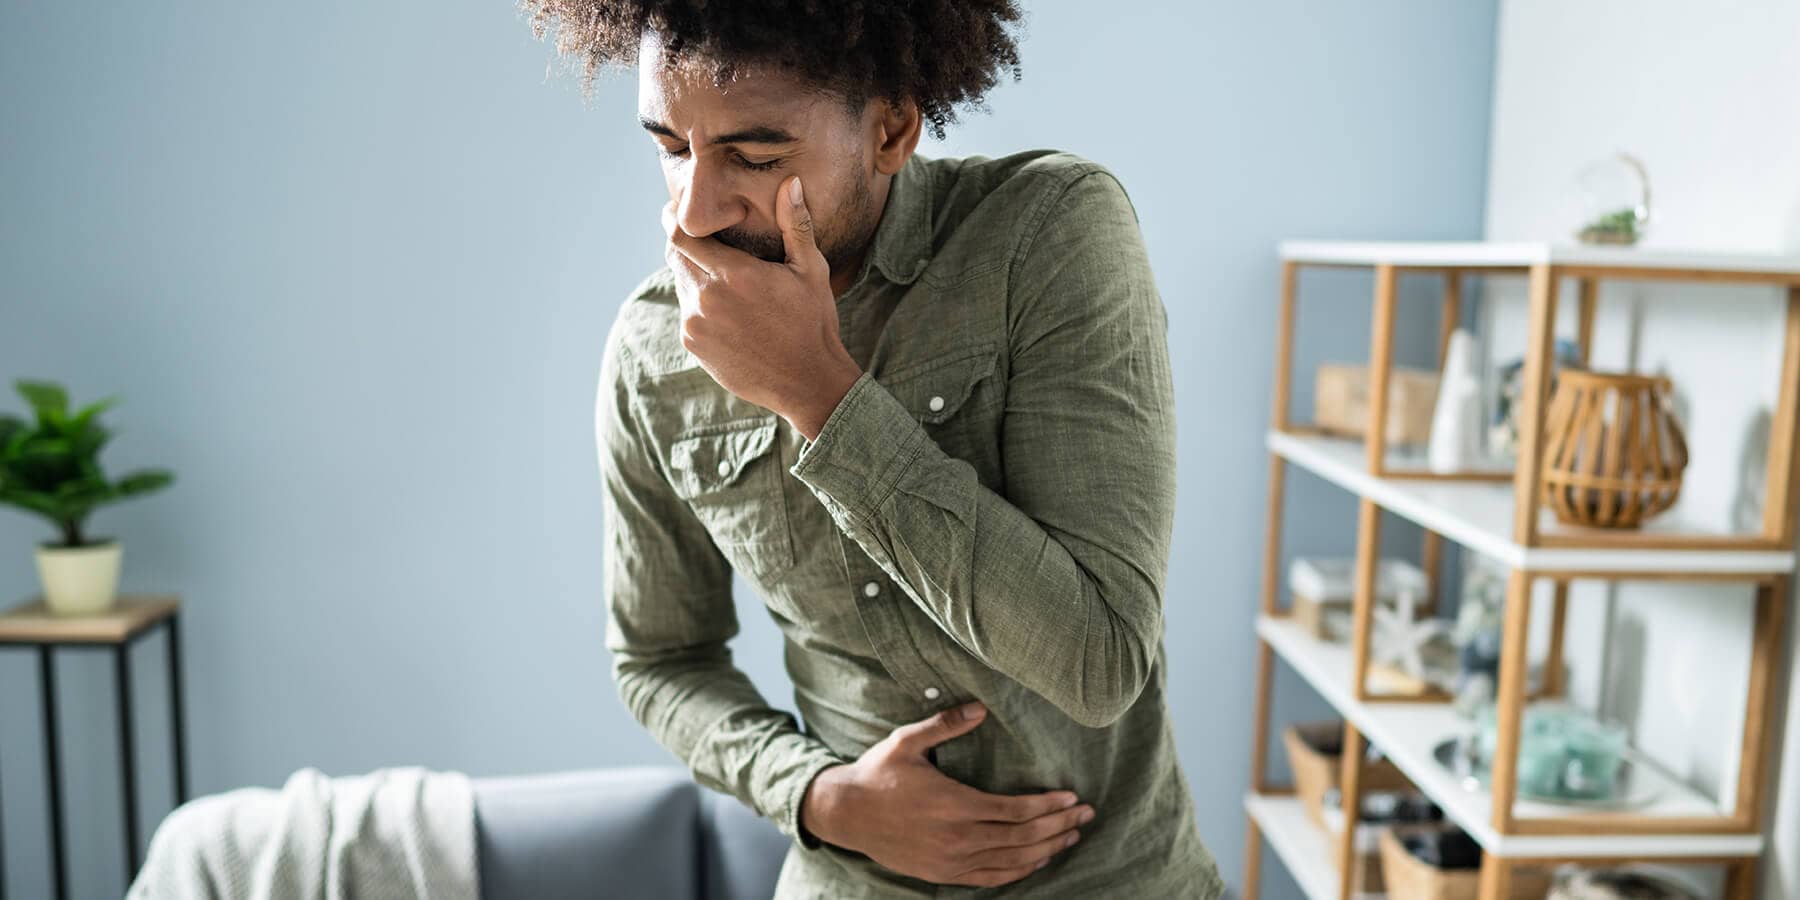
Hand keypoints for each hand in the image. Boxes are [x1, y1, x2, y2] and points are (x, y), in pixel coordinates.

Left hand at [663, 176, 862, 439]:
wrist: (807, 382)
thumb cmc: (813, 322)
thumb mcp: (811, 270)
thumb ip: (795, 224)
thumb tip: (790, 182)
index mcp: (734, 274)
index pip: (681, 234)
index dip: (673, 217)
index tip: (677, 208)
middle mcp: (707, 299)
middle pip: (674, 255)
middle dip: (685, 242)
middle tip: (702, 237)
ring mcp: (696, 324)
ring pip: (680, 284)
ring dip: (693, 273)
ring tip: (721, 275)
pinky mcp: (694, 345)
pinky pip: (687, 312)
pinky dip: (698, 303)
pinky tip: (726, 308)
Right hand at [799, 701, 1094, 887]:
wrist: (846, 813)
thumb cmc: (878, 773)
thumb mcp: (907, 741)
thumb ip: (945, 724)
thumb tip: (980, 707)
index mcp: (953, 804)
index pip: (1015, 811)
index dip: (1048, 806)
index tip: (1072, 797)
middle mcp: (957, 838)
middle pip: (1022, 837)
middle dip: (1059, 826)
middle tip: (1086, 815)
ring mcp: (951, 861)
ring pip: (1011, 861)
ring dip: (1046, 849)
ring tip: (1071, 837)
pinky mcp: (943, 874)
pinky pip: (991, 879)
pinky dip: (1019, 872)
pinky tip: (1038, 861)